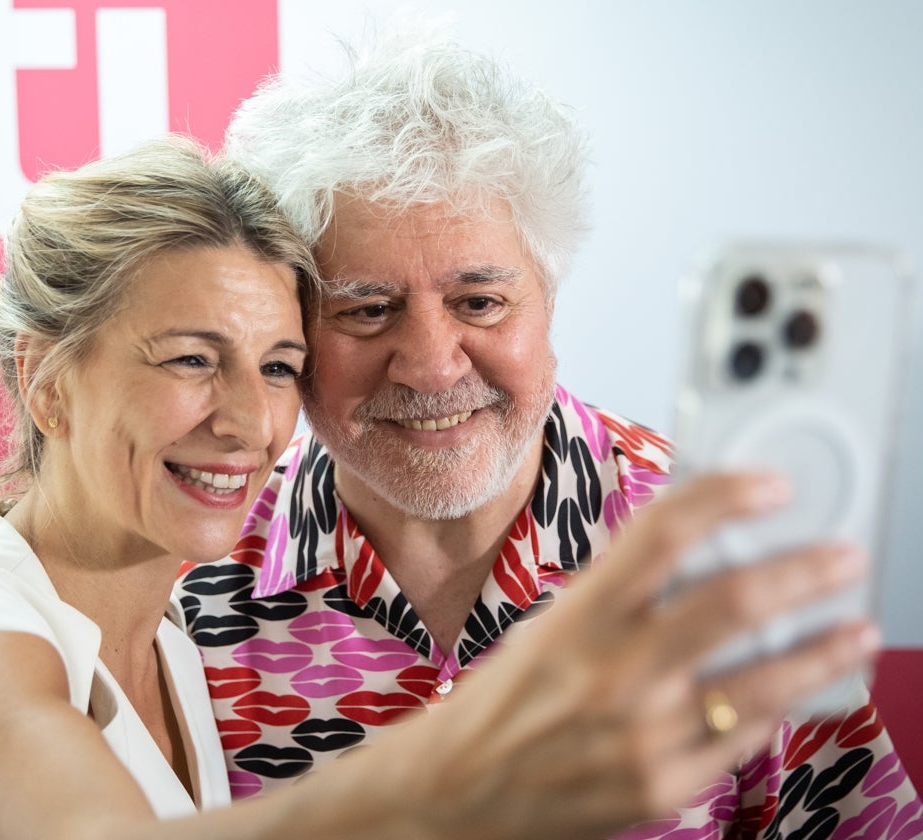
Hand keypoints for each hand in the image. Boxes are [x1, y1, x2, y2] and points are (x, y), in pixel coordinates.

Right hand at [395, 472, 875, 839]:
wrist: (461, 789)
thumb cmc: (506, 702)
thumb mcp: (550, 630)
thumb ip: (621, 597)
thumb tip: (704, 557)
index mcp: (577, 619)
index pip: (662, 533)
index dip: (725, 497)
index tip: (769, 486)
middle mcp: (614, 673)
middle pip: (734, 601)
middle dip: (805, 571)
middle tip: (841, 558)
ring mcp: (644, 736)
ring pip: (764, 681)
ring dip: (823, 650)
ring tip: (855, 631)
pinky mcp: (663, 787)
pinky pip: (742, 737)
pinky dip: (776, 706)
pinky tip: (791, 691)